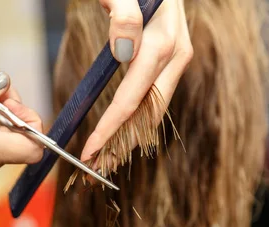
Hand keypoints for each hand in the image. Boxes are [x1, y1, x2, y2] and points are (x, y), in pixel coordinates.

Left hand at [80, 0, 192, 161]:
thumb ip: (125, 16)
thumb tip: (124, 54)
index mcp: (164, 44)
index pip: (133, 98)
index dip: (110, 128)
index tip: (91, 150)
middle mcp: (176, 56)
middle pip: (149, 113)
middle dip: (124, 143)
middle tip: (99, 168)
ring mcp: (176, 58)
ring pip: (154, 109)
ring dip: (132, 136)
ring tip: (109, 158)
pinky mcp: (171, 58)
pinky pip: (154, 96)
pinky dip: (138, 118)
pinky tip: (124, 132)